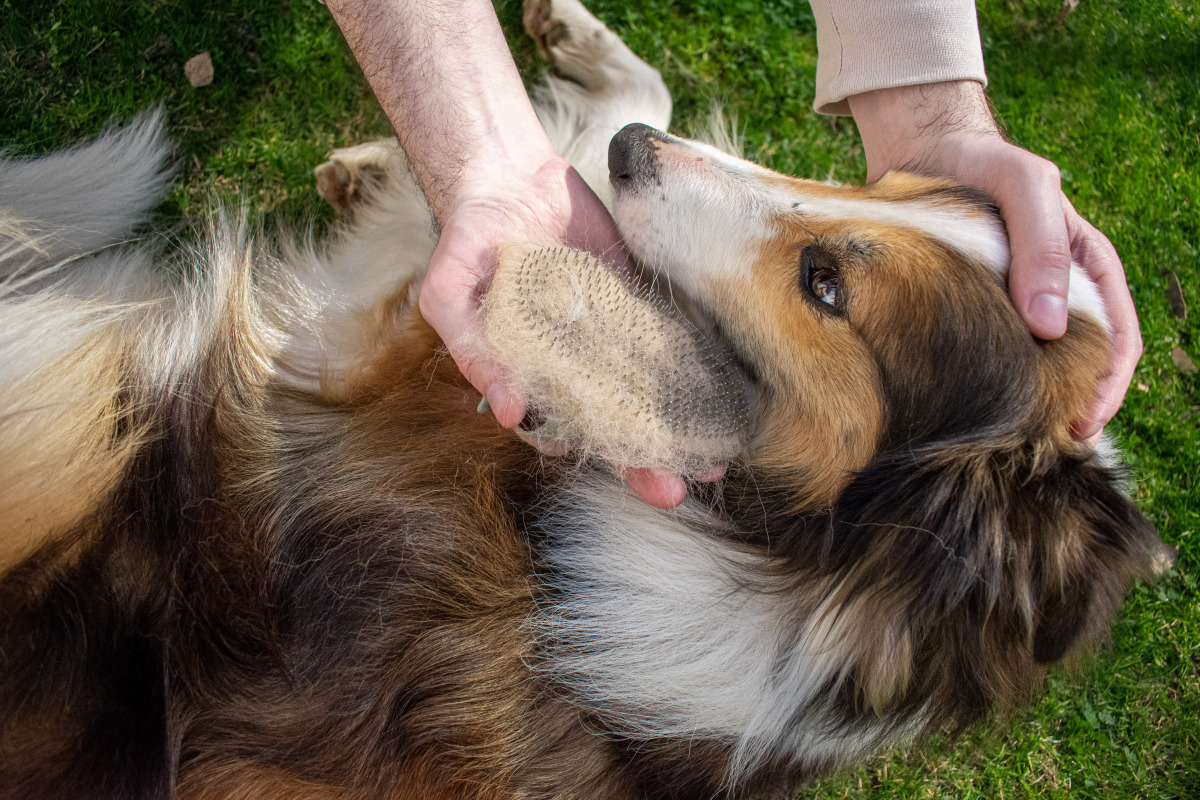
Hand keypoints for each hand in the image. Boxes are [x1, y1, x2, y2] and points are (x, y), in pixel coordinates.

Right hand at [418, 153, 690, 507]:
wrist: (511, 178)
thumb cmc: (470, 238)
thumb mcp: (450, 288)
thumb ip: (470, 344)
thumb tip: (507, 409)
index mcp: (529, 374)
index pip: (561, 428)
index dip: (587, 451)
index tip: (617, 466)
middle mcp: (573, 365)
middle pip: (611, 424)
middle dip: (642, 461)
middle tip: (673, 490)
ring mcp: (609, 337)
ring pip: (647, 393)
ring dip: (678, 429)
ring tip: (713, 461)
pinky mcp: (639, 305)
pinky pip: (670, 341)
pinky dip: (697, 369)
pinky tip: (726, 395)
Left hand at [848, 81, 1140, 441]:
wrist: (923, 150)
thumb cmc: (983, 163)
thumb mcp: (1024, 188)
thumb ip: (1041, 246)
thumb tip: (1051, 326)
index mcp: (1085, 269)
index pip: (1116, 338)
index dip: (1107, 386)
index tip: (1082, 423)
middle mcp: (1053, 293)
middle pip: (1078, 364)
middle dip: (1070, 408)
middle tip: (1045, 447)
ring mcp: (1012, 304)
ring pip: (1034, 367)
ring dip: (1031, 405)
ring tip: (1012, 442)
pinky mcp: (971, 310)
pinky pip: (991, 356)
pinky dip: (990, 386)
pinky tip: (971, 409)